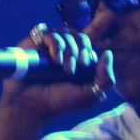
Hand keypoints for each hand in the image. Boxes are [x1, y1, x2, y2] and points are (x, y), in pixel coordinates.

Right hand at [0, 23, 114, 132]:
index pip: (89, 43)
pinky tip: (56, 59)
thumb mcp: (90, 95)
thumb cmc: (60, 102)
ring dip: (69, 48)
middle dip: (81, 49)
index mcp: (78, 61)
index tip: (86, 60)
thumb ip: (106, 78)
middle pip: (80, 36)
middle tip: (77, 65)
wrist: (31, 106)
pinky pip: (49, 34)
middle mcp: (65, 51)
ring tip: (65, 67)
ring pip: (65, 33)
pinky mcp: (36, 43)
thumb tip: (108, 53)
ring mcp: (50, 46)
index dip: (91, 44)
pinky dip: (56, 44)